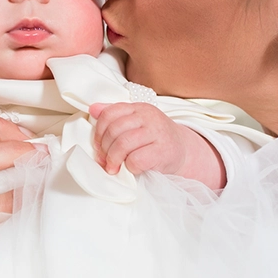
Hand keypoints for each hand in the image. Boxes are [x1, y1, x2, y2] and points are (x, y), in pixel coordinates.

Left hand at [89, 102, 224, 187]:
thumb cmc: (155, 140)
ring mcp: (157, 133)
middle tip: (104, 160)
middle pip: (114, 129)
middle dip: (105, 148)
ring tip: (113, 167)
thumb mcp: (136, 124)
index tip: (98, 146)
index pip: (110, 113)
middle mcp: (148, 117)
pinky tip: (132, 169)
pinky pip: (136, 159)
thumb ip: (115, 116)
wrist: (184, 152)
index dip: (99, 132)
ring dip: (114, 159)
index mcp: (139, 108)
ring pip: (123, 144)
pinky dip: (130, 167)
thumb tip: (93, 109)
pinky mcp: (163, 151)